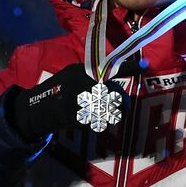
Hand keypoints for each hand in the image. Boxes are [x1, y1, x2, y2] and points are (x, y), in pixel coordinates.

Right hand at [8, 63, 124, 141]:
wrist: (40, 108)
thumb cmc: (60, 88)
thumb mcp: (74, 73)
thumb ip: (93, 73)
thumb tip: (115, 76)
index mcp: (85, 73)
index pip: (112, 69)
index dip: (130, 68)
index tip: (146, 65)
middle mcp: (87, 87)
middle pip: (117, 95)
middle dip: (119, 101)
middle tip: (112, 102)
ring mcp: (85, 104)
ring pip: (112, 110)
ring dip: (110, 112)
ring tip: (98, 111)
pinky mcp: (83, 119)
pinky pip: (102, 121)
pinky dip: (98, 121)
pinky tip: (86, 117)